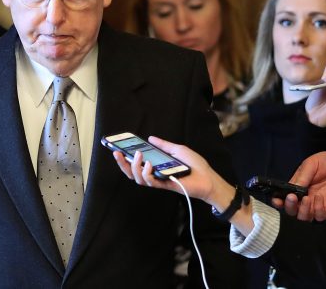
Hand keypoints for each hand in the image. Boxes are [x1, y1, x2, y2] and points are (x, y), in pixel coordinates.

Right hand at [112, 136, 231, 205]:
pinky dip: (147, 174)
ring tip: (138, 155)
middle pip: (132, 172)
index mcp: (157, 165)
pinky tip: (149, 164)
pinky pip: (150, 182)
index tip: (117, 148)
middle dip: (122, 164)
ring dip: (134, 167)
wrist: (208, 178)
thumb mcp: (178, 150)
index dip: (125, 158)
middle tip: (117, 153)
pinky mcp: (164, 186)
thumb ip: (163, 145)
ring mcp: (159, 180)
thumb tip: (150, 138)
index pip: (137, 163)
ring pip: (138, 178)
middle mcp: (155, 174)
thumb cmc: (196, 165)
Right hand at [271, 151, 325, 220]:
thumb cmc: (325, 162)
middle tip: (292, 198)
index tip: (277, 201)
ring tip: (307, 198)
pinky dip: (317, 210)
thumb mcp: (310, 164)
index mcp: (296, 188)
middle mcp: (304, 199)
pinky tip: (319, 198)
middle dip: (290, 207)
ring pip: (304, 217)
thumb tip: (290, 189)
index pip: (284, 199)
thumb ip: (301, 177)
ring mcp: (316, 205)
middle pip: (292, 211)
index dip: (278, 202)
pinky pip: (320, 217)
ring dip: (303, 210)